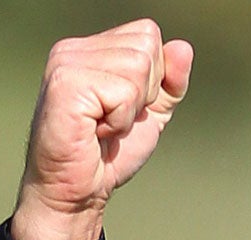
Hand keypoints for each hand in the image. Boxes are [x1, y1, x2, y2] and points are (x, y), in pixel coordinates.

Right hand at [11, 20, 192, 239]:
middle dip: (144, 94)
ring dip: (130, 109)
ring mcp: (68, 62)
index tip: (126, 110)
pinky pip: (123, 92)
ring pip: (137, 66)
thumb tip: (183, 48)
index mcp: (92, 50)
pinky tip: (96, 132)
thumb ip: (169, 83)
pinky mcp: (67, 83)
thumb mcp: (149, 115)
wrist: (77, 193)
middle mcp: (76, 48)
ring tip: (104, 126)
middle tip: (114, 121)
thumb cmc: (107, 157)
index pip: (148, 34)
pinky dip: (119, 121)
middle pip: (146, 46)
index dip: (153, 79)